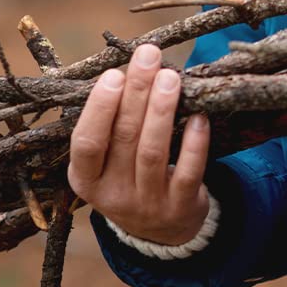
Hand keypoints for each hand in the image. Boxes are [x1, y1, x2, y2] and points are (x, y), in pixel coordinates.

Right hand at [68, 43, 210, 245]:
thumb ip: (114, 122)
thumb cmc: (130, 176)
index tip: (114, 73)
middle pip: (123, 138)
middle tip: (149, 56)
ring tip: (170, 77)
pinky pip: (188, 172)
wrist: (161, 231)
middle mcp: (112, 195)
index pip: (86, 143)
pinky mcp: (180, 207)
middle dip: (136, 92)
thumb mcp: (109, 160)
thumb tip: (132, 67)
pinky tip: (200, 116)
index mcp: (86, 179)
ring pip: (153, 153)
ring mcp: (147, 204)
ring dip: (162, 111)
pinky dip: (195, 143)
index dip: (99, 109)